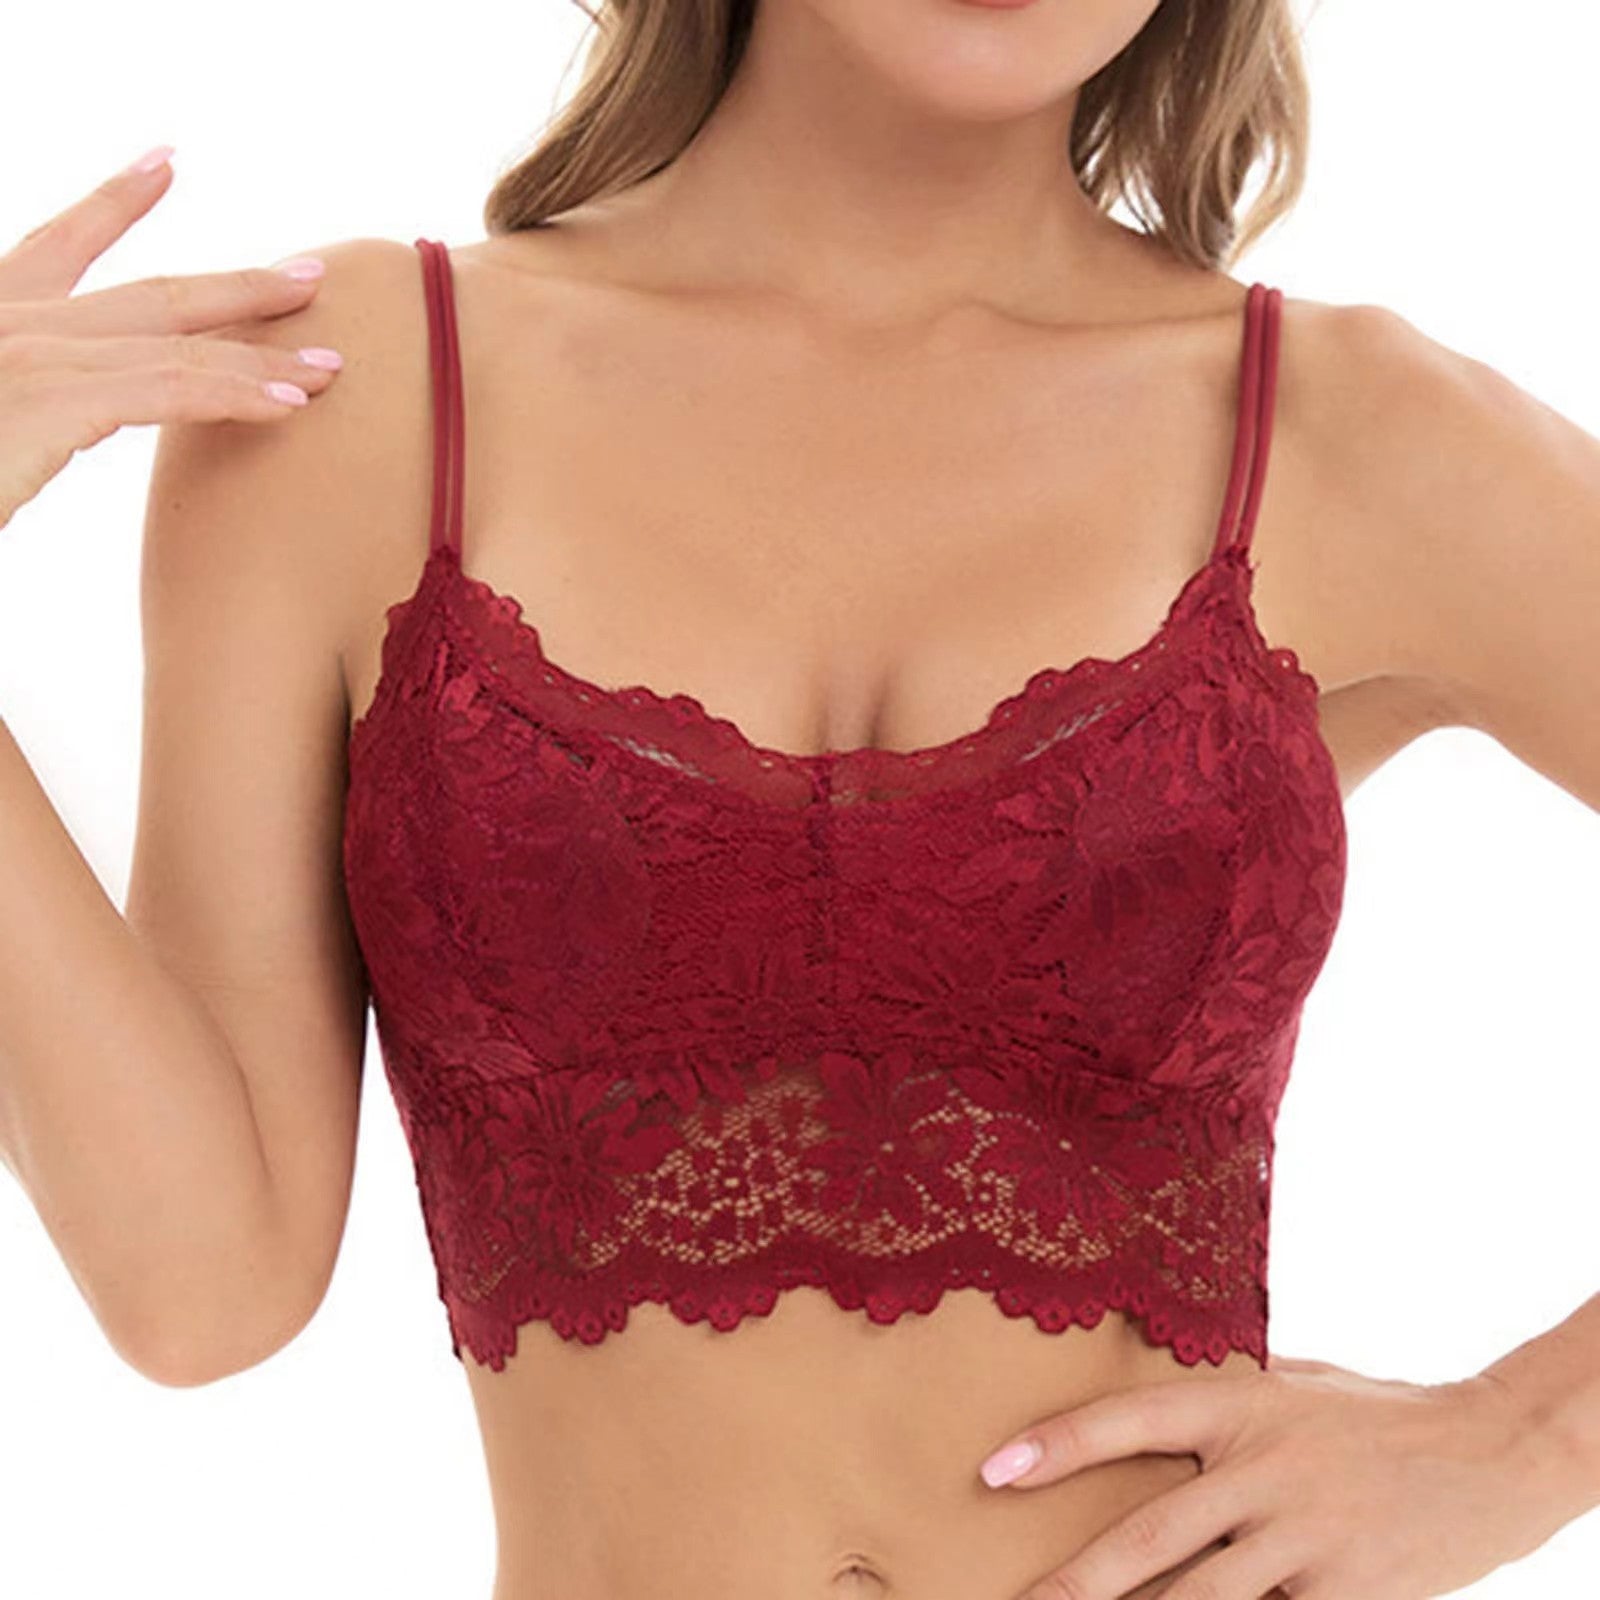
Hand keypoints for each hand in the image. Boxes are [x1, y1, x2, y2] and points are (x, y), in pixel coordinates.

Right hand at [0, 145, 343, 530]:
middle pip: (146, 293)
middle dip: (235, 284)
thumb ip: (28, 406)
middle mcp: (5, 322)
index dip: (114, 203)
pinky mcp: (44, 399)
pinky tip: (292, 405)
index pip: (55, 246)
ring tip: (332, 362)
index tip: (165, 164)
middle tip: (308, 274)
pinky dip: (236, 394)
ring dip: (263, 352)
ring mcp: (22, 354)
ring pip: (172, 343)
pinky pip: (166, 390)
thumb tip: (58, 418)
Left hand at [977, 1352, 1575, 1598]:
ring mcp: (1307, 1536)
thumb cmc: (1377, 1411)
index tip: (995, 1468)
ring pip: (1204, 1597)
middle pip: (1153, 1532)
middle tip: (1024, 1597)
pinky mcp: (1347, 1590)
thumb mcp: (1294, 1380)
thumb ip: (1229, 1397)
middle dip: (1081, 1575)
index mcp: (1242, 1405)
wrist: (1491, 1452)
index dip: (1059, 1444)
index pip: (1130, 1420)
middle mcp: (1265, 1469)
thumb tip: (1157, 1396)